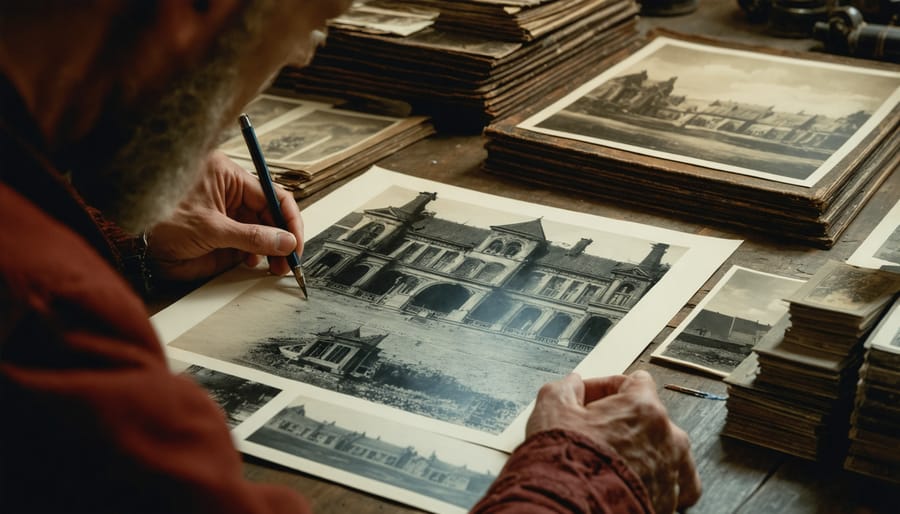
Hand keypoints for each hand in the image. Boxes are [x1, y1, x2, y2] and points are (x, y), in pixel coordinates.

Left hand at [147, 151, 303, 281]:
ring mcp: (225, 212)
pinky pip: (247, 243)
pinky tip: (253, 263)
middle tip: (289, 260)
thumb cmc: (159, 220)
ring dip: (271, 248)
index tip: (296, 242)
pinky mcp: (219, 232)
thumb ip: (253, 237)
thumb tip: (286, 242)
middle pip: (271, 212)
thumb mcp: (210, 228)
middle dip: (283, 237)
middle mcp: (230, 191)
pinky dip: (255, 254)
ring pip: (262, 229)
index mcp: (228, 176)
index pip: (273, 194)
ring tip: (274, 266)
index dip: (289, 219)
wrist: (128, 241)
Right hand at [526, 371, 701, 513]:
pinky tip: (634, 480)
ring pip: (664, 449)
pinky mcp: (671, 500)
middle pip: (650, 416)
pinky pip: (675, 483)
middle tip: (593, 431)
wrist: (570, 509)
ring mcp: (672, 470)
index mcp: (643, 408)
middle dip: (622, 421)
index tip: (589, 399)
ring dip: (641, 449)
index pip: (635, 382)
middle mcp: (667, 437)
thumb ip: (566, 388)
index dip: (606, 387)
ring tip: (611, 460)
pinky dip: (657, 480)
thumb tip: (572, 385)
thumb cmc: (565, 463)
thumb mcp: (553, 409)